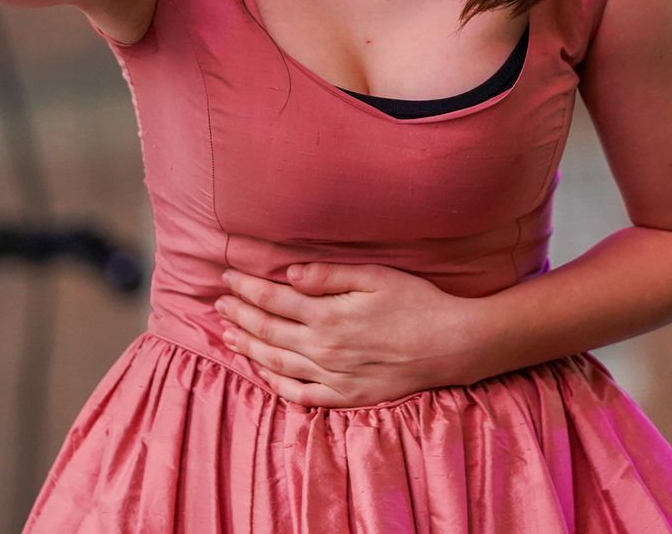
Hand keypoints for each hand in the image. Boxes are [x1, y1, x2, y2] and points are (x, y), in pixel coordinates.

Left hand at [213, 262, 480, 407]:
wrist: (453, 345)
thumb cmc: (417, 303)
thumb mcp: (376, 277)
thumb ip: (330, 276)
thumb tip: (290, 274)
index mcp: (329, 315)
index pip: (274, 299)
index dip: (246, 288)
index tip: (227, 276)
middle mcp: (324, 349)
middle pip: (268, 330)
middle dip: (239, 315)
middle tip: (219, 303)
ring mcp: (333, 377)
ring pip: (276, 363)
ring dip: (248, 347)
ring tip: (228, 336)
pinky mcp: (346, 397)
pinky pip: (300, 394)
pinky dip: (275, 383)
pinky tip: (262, 371)